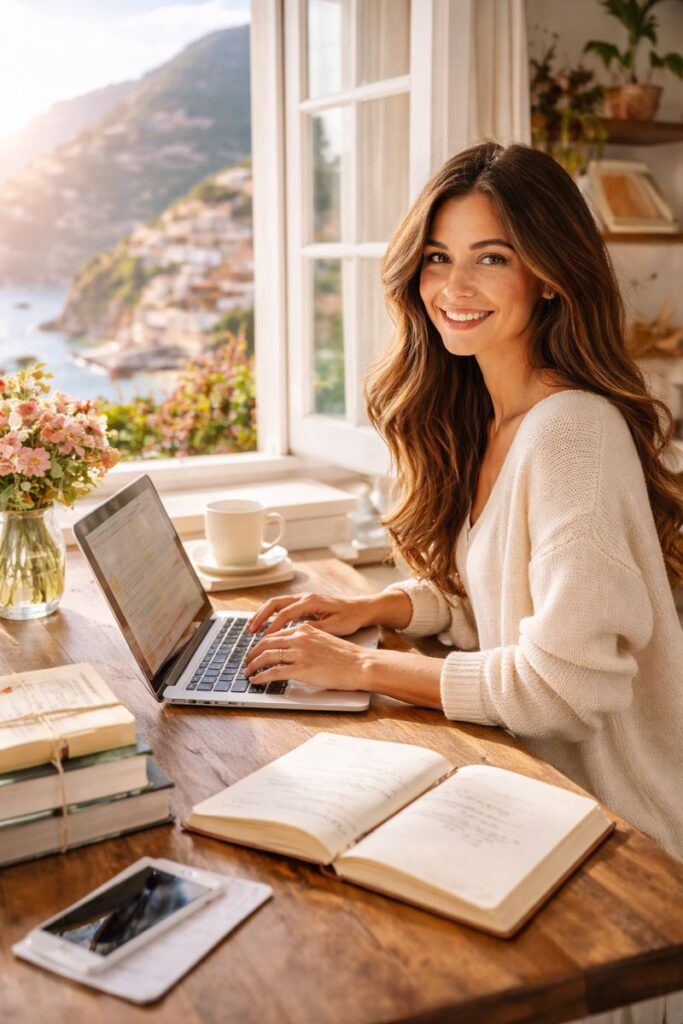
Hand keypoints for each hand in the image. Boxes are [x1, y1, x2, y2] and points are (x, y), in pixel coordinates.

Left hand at [244, 620, 369, 689]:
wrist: (360, 664)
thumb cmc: (346, 656)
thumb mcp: (323, 639)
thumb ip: (306, 641)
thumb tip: (291, 650)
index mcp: (304, 629)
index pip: (274, 634)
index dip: (260, 644)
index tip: (255, 651)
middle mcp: (299, 637)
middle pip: (265, 643)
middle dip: (252, 654)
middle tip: (246, 662)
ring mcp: (299, 653)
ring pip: (266, 657)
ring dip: (253, 666)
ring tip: (248, 673)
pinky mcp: (301, 669)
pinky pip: (273, 672)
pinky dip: (261, 677)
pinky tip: (256, 680)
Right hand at [247, 591, 374, 636]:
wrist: (361, 608)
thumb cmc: (350, 618)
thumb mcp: (334, 627)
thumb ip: (314, 629)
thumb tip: (297, 633)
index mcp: (310, 601)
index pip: (285, 614)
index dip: (272, 627)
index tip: (263, 639)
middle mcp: (304, 597)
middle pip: (274, 603)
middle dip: (260, 616)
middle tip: (249, 631)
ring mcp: (303, 599)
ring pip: (276, 604)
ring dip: (263, 615)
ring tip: (252, 628)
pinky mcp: (304, 604)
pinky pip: (282, 608)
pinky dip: (271, 616)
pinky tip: (266, 627)